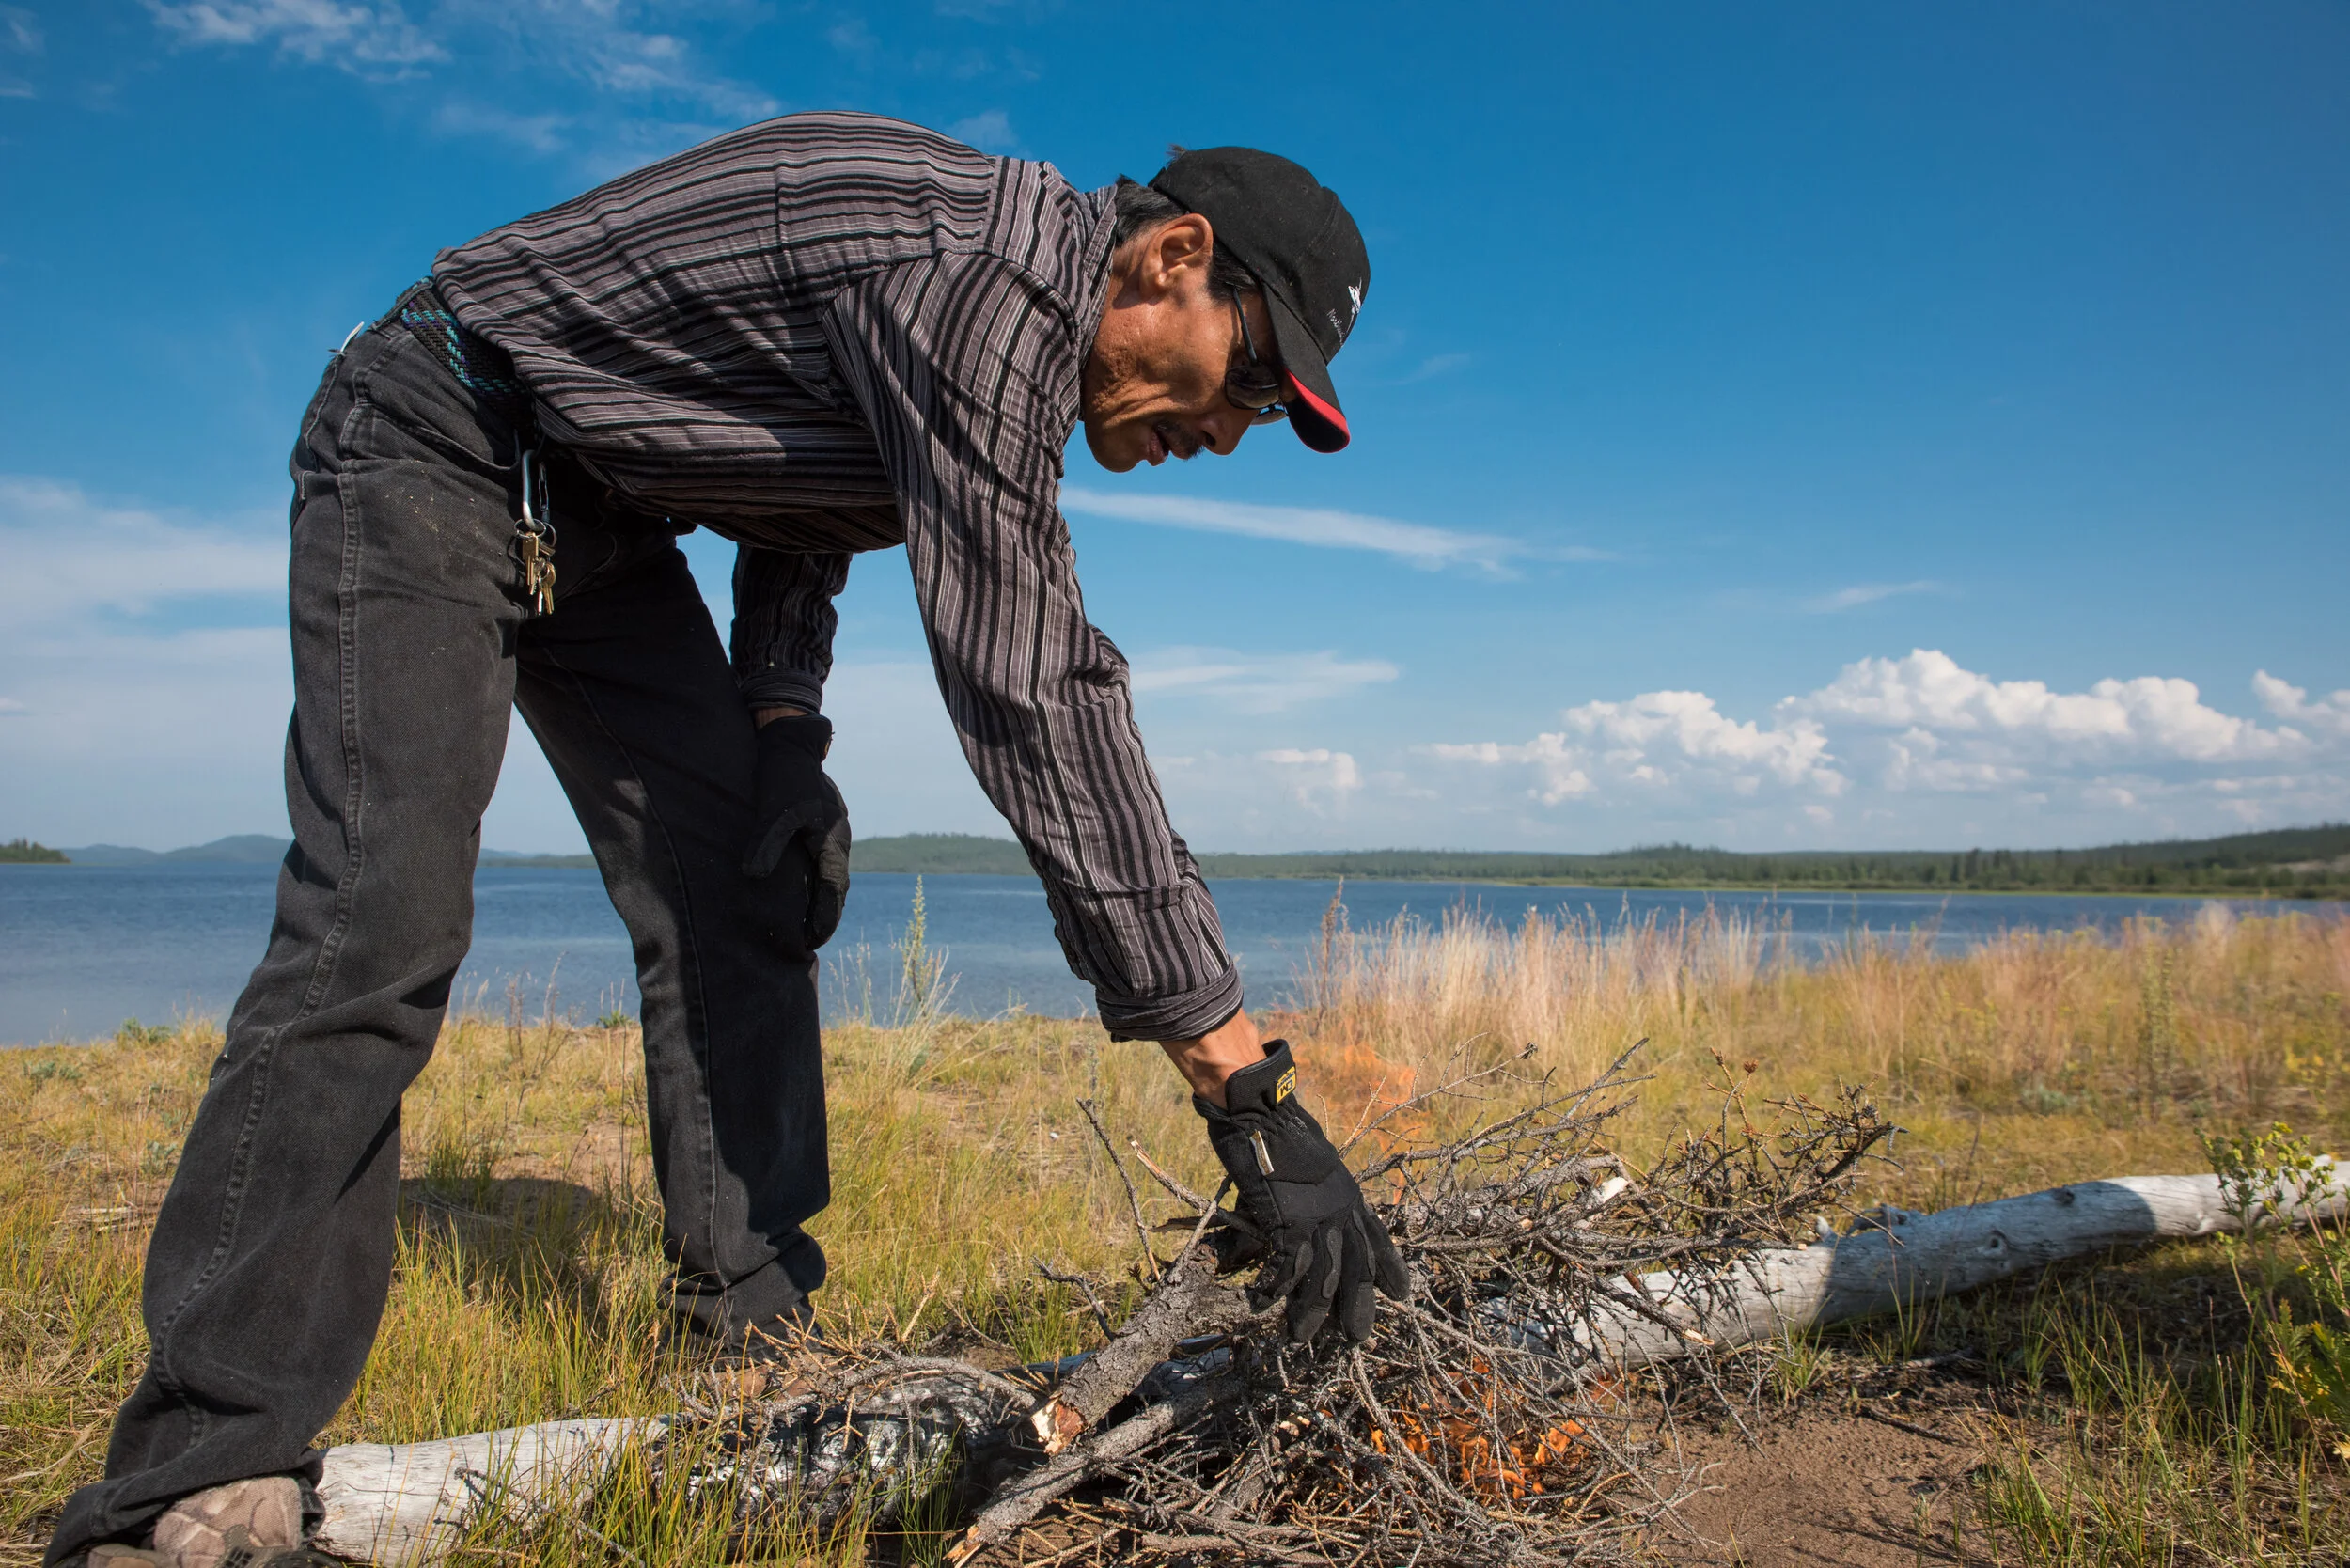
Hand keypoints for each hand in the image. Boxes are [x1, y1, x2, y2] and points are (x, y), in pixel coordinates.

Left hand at [740, 713, 850, 960]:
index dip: (824, 918)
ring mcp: (832, 830)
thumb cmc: (782, 777)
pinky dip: (818, 878)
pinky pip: (824, 859)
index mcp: (831, 840)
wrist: (792, 739)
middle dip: (826, 914)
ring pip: (832, 872)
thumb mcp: (772, 811)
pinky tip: (803, 883)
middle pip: (837, 886)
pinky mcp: (822, 822)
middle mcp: (837, 838)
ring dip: (823, 897)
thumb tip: (753, 876)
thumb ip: (765, 843)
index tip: (813, 942)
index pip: (832, 890)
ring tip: (809, 921)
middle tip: (812, 941)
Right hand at [1195, 1039, 1409, 1342]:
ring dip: (1312, 1310)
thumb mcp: (1310, 1168)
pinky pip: (1288, 1265)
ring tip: (1301, 1338)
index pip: (1377, 1236)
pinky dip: (1277, 1287)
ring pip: (1325, 1275)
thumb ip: (1309, 1199)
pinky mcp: (1287, 1219)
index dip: (1390, 1266)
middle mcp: (1340, 1207)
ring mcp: (1316, 1215)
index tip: (1402, 1294)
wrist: (1260, 1110)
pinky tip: (1267, 1302)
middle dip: (1357, 1304)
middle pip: (1358, 1265)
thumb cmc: (1278, 1132)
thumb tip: (1295, 1226)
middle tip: (1356, 1337)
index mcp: (1349, 1193)